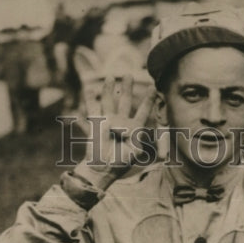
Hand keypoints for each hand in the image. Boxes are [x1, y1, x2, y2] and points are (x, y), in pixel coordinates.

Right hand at [74, 75, 157, 189]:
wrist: (104, 168)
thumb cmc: (121, 162)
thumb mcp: (135, 151)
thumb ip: (135, 136)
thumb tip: (122, 125)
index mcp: (134, 130)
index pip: (143, 112)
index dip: (148, 100)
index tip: (154, 88)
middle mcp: (122, 123)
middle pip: (126, 102)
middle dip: (127, 88)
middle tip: (129, 74)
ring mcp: (109, 122)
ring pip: (110, 101)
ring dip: (110, 89)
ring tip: (111, 76)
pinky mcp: (97, 124)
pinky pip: (93, 109)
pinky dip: (91, 100)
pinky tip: (89, 89)